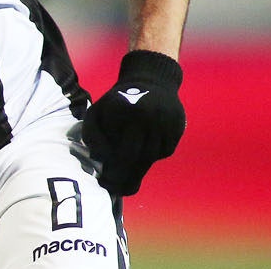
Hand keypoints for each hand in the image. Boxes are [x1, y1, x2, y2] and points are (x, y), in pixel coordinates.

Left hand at [82, 50, 184, 195]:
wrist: (152, 80)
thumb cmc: (118, 101)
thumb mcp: (98, 111)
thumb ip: (92, 134)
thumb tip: (99, 159)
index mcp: (126, 112)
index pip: (120, 151)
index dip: (114, 171)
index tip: (106, 183)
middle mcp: (149, 117)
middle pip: (138, 158)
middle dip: (128, 178)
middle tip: (120, 191)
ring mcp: (166, 122)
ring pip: (152, 157)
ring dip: (140, 170)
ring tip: (129, 183)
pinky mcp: (178, 127)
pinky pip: (164, 151)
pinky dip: (153, 156)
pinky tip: (143, 154)